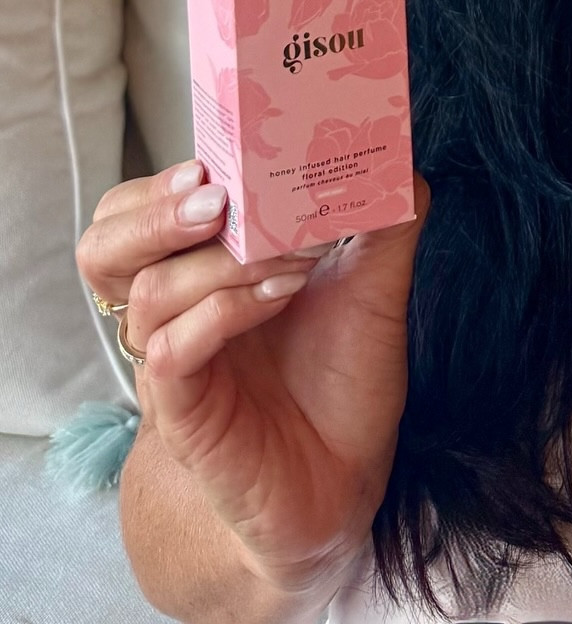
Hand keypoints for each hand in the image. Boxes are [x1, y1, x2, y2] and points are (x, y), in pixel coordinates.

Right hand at [76, 160, 428, 600]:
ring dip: (220, 258)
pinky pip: (171, 352)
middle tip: (215, 193)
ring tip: (289, 253)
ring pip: (146, 289)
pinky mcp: (185, 412)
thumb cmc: (343, 374)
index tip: (218, 152)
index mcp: (208, 262)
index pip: (151, 202)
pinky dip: (220, 313)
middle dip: (154, 207)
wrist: (339, 482)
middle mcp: (178, 305)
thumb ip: (384, 219)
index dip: (171, 175)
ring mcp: (175, 358)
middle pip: (108, 241)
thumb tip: (399, 151)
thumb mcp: (377, 286)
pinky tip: (274, 296)